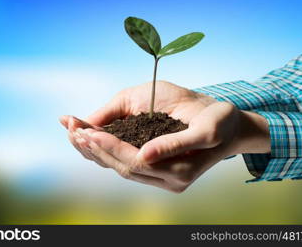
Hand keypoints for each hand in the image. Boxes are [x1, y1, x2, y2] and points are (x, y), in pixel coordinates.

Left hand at [60, 82, 269, 192]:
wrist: (229, 125)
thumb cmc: (219, 121)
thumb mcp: (205, 129)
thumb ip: (174, 144)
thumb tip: (143, 156)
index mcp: (179, 172)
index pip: (135, 162)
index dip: (110, 146)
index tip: (87, 131)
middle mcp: (167, 180)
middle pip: (122, 167)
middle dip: (96, 148)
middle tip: (72, 129)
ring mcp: (160, 176)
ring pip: (120, 166)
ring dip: (96, 150)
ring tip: (74, 131)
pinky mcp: (155, 168)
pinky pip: (125, 160)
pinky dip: (106, 149)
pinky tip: (90, 137)